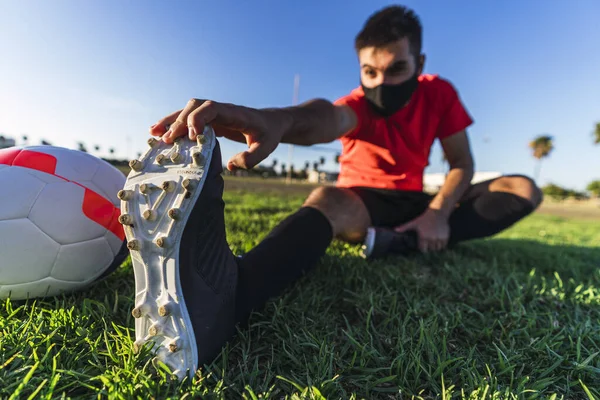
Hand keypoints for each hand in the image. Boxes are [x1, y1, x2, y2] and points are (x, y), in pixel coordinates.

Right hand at [149, 99, 289, 170]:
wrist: (271, 122)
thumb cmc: (268, 134)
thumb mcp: (266, 148)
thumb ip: (252, 158)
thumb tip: (230, 165)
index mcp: (235, 113)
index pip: (212, 108)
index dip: (199, 119)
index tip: (193, 136)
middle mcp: (221, 109)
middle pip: (194, 107)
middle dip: (179, 122)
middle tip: (167, 141)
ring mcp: (213, 113)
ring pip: (187, 111)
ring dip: (170, 121)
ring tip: (152, 133)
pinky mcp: (209, 120)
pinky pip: (188, 118)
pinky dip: (174, 124)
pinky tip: (160, 133)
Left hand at [395, 208, 449, 252]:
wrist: (437, 213)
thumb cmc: (424, 218)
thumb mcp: (414, 223)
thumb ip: (404, 227)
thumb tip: (395, 230)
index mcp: (423, 237)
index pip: (423, 249)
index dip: (422, 248)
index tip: (422, 244)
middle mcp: (432, 239)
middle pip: (430, 249)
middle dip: (429, 247)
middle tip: (428, 242)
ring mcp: (439, 238)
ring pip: (437, 248)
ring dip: (435, 247)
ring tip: (433, 242)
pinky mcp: (445, 237)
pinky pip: (444, 245)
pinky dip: (442, 245)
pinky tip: (438, 240)